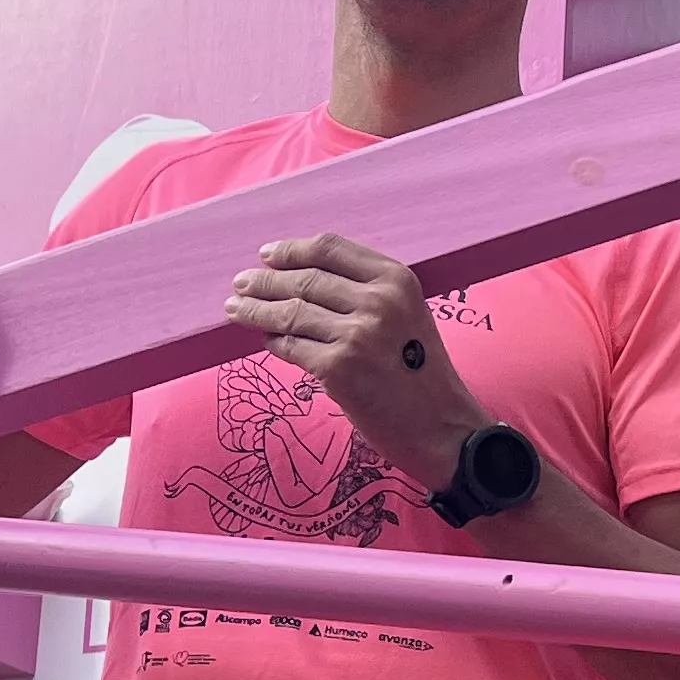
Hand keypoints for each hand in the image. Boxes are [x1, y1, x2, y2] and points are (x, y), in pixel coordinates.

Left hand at [224, 234, 484, 487]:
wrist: (444, 429)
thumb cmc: (423, 375)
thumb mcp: (408, 317)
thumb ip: (367, 293)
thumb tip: (302, 279)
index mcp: (397, 280)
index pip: (330, 249)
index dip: (292, 250)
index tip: (268, 255)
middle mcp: (379, 302)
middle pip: (304, 279)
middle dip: (265, 281)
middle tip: (242, 284)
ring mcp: (357, 335)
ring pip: (290, 312)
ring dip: (256, 310)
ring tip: (235, 309)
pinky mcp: (338, 369)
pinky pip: (291, 347)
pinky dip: (274, 343)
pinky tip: (268, 341)